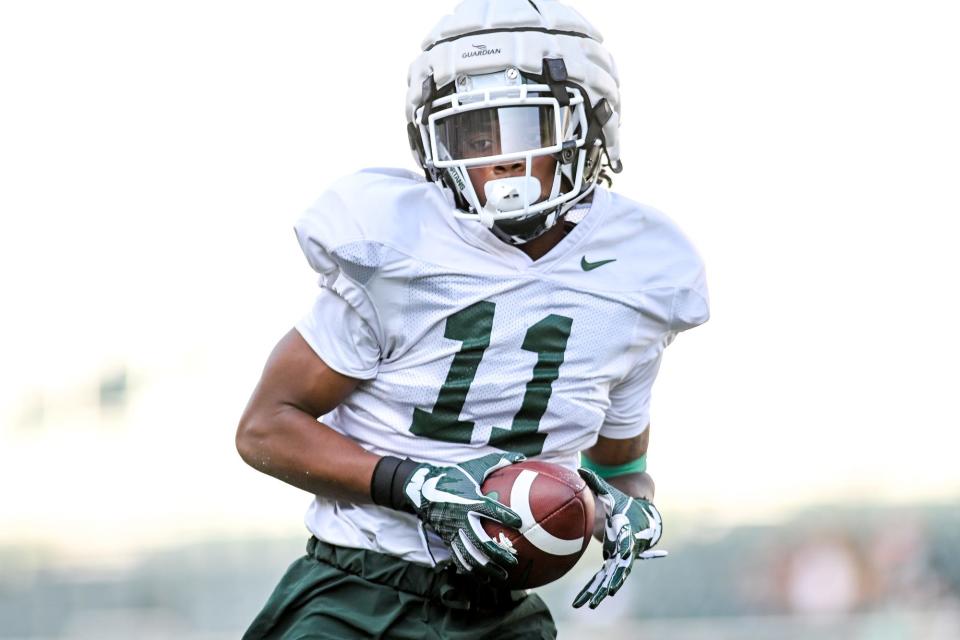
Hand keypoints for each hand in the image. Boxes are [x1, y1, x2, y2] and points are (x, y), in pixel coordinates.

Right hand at [403, 452, 524, 580]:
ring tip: (502, 576)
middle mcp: (461, 519)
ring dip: (486, 568)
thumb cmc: (453, 477)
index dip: (505, 516)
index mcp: (470, 501)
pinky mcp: (448, 540)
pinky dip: (472, 570)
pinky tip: (484, 578)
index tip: (520, 523)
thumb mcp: (473, 467)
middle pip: (480, 541)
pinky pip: (459, 559)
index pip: (489, 509)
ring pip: (470, 555)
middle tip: (513, 560)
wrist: (424, 490)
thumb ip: (496, 462)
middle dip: (497, 553)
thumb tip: (520, 456)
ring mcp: (453, 532)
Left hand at [573, 468, 666, 607]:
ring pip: (609, 579)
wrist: (639, 514)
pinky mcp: (614, 562)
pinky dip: (595, 587)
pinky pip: (603, 577)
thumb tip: (580, 470)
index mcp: (626, 536)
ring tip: (586, 605)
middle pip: (617, 573)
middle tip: (596, 600)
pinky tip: (584, 600)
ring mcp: (620, 559)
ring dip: (598, 592)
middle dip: (607, 586)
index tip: (615, 574)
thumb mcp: (611, 494)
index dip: (620, 564)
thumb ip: (596, 483)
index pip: (624, 552)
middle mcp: (625, 552)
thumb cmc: (623, 503)